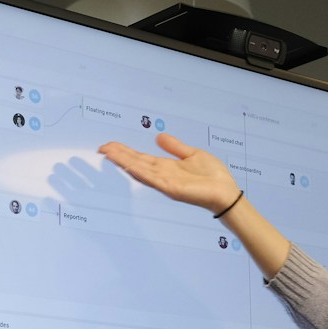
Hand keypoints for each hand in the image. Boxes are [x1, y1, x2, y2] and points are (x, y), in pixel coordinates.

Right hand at [99, 133, 240, 214]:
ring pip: (140, 169)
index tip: (110, 145)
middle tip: (102, 147)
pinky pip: (152, 178)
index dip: (125, 151)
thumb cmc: (212, 176)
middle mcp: (162, 174)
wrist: (225, 191)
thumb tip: (159, 137)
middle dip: (119, 155)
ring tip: (108, 153)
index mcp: (166, 166)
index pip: (141, 158)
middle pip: (136, 162)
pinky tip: (127, 165)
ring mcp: (165, 182)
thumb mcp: (192, 154)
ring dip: (124, 161)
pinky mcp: (171, 188)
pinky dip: (139, 171)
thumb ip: (175, 147)